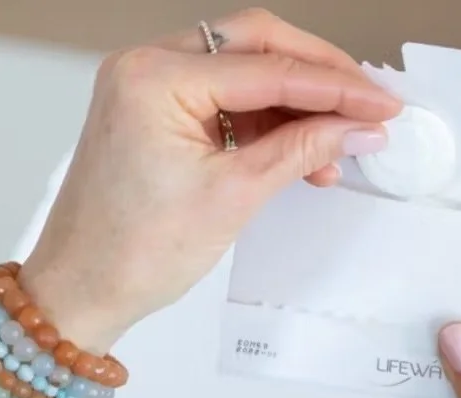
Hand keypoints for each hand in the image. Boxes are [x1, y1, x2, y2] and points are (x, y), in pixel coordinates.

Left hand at [19, 8, 400, 353]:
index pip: (268, 67)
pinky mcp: (151, 108)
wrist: (79, 291)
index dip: (336, 87)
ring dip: (292, 104)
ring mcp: (145, 85)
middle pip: (254, 44)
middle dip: (316, 76)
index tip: (382, 103)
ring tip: (334, 148)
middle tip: (366, 105)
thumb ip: (302, 151)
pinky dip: (262, 119)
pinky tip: (298, 151)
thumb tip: (357, 127)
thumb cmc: (130, 252)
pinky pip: (220, 95)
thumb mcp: (233, 197)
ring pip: (241, 68)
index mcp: (155, 78)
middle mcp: (144, 66)